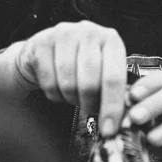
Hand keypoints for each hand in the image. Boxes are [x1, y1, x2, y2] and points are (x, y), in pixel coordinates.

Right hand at [13, 21, 127, 136]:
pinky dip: (53, 94)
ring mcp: (63, 34)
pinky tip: (57, 86)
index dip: (112, 107)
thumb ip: (113, 89)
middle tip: (89, 109)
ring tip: (73, 94)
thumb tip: (120, 121)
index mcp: (110, 39)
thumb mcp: (101, 70)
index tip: (109, 129)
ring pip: (68, 84)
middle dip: (89, 104)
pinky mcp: (41, 43)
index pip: (114, 77)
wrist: (44, 52)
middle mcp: (88, 32)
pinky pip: (49, 82)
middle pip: (90, 83)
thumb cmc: (79, 64)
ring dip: (70, 98)